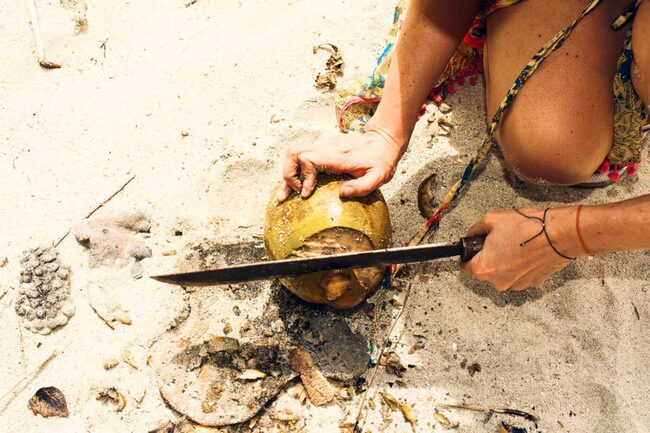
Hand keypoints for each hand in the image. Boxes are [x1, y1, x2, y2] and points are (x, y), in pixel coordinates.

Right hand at [276, 128, 404, 201]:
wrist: (384, 140)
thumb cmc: (381, 160)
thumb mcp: (379, 177)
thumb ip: (362, 187)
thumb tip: (342, 193)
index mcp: (337, 155)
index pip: (308, 159)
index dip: (304, 177)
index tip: (307, 193)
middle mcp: (326, 145)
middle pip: (293, 153)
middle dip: (287, 174)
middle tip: (290, 194)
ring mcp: (323, 143)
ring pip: (294, 152)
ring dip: (287, 171)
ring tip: (286, 192)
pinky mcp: (322, 144)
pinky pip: (302, 153)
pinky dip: (295, 168)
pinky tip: (297, 184)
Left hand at [460, 207, 580, 290]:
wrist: (561, 234)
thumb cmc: (529, 228)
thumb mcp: (492, 219)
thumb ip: (475, 229)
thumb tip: (471, 235)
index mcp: (485, 268)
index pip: (465, 266)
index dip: (468, 254)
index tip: (472, 249)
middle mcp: (500, 282)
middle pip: (485, 269)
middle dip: (489, 255)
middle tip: (499, 240)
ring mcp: (517, 284)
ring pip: (502, 272)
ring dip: (505, 260)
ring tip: (516, 243)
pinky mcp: (532, 283)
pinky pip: (518, 274)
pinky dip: (520, 264)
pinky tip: (526, 250)